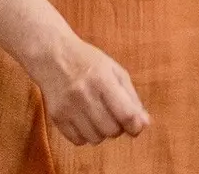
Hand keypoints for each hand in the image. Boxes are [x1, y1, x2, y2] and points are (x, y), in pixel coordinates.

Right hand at [29, 34, 148, 146]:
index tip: (137, 127)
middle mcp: (85, 95)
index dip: (135, 126)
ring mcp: (68, 108)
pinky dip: (86, 135)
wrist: (53, 57)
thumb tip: (144, 124)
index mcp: (103, 79)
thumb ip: (131, 97)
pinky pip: (78, 141)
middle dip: (118, 128)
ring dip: (102, 132)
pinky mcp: (56, 117)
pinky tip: (85, 120)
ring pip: (95, 138)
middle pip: (111, 130)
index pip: (125, 114)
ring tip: (99, 116)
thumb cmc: (89, 62)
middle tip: (115, 116)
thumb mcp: (115, 71)